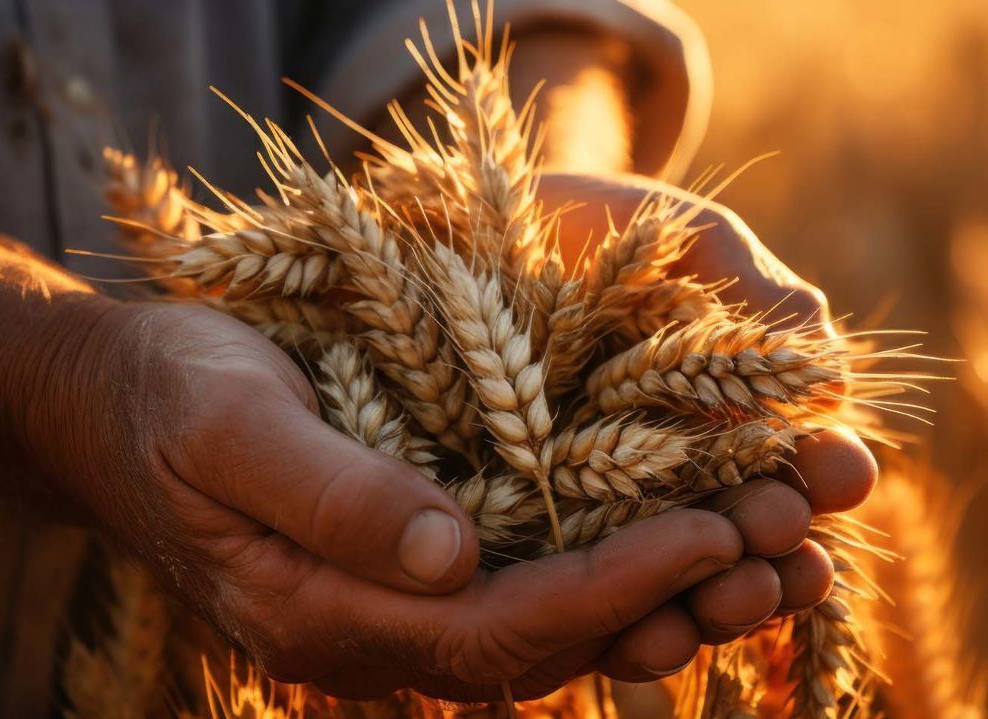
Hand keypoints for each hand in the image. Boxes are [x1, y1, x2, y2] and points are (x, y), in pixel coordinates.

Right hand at [32, 302, 760, 700]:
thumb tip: (453, 555)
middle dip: (658, 601)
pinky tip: (661, 535)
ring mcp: (382, 610)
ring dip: (647, 598)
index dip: (607, 589)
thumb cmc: (163, 393)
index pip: (493, 630)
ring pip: (539, 633)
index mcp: (315, 613)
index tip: (706, 530)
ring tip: (752, 545)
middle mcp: (362, 636)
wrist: (110, 404)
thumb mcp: (228, 422)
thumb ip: (329, 492)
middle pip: (538, 649)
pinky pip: (516, 594)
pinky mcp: (397, 572)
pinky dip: (597, 573)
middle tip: (769, 539)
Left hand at [540, 173, 878, 640]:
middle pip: (737, 531)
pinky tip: (638, 633)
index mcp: (720, 409)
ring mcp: (594, 502)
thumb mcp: (677, 236)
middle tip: (780, 542)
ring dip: (708, 600)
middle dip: (769, 545)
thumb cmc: (583, 222)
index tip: (842, 469)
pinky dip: (613, 614)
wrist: (460, 219)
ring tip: (724, 599)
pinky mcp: (522, 526)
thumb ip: (750, 287)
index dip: (822, 471)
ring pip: (665, 575)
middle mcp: (667, 468)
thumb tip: (832, 377)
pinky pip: (574, 587)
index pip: (789, 458)